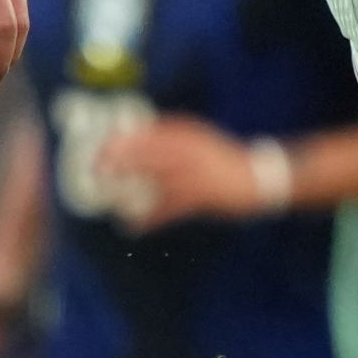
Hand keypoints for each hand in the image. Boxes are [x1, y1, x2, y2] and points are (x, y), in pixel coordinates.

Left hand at [90, 115, 261, 232]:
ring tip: (110, 197)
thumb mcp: (199, 141)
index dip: (125, 138)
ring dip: (133, 186)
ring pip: (157, 177)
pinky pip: (172, 207)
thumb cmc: (223, 160)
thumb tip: (140, 143)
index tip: (102, 144)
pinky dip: (152, 217)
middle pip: (149, 150)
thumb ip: (173, 140)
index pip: (151, 131)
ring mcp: (198, 171)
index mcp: (189, 132)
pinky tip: (135, 226)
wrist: (260, 176)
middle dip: (121, 158)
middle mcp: (191, 148)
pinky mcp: (204, 195)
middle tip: (97, 168)